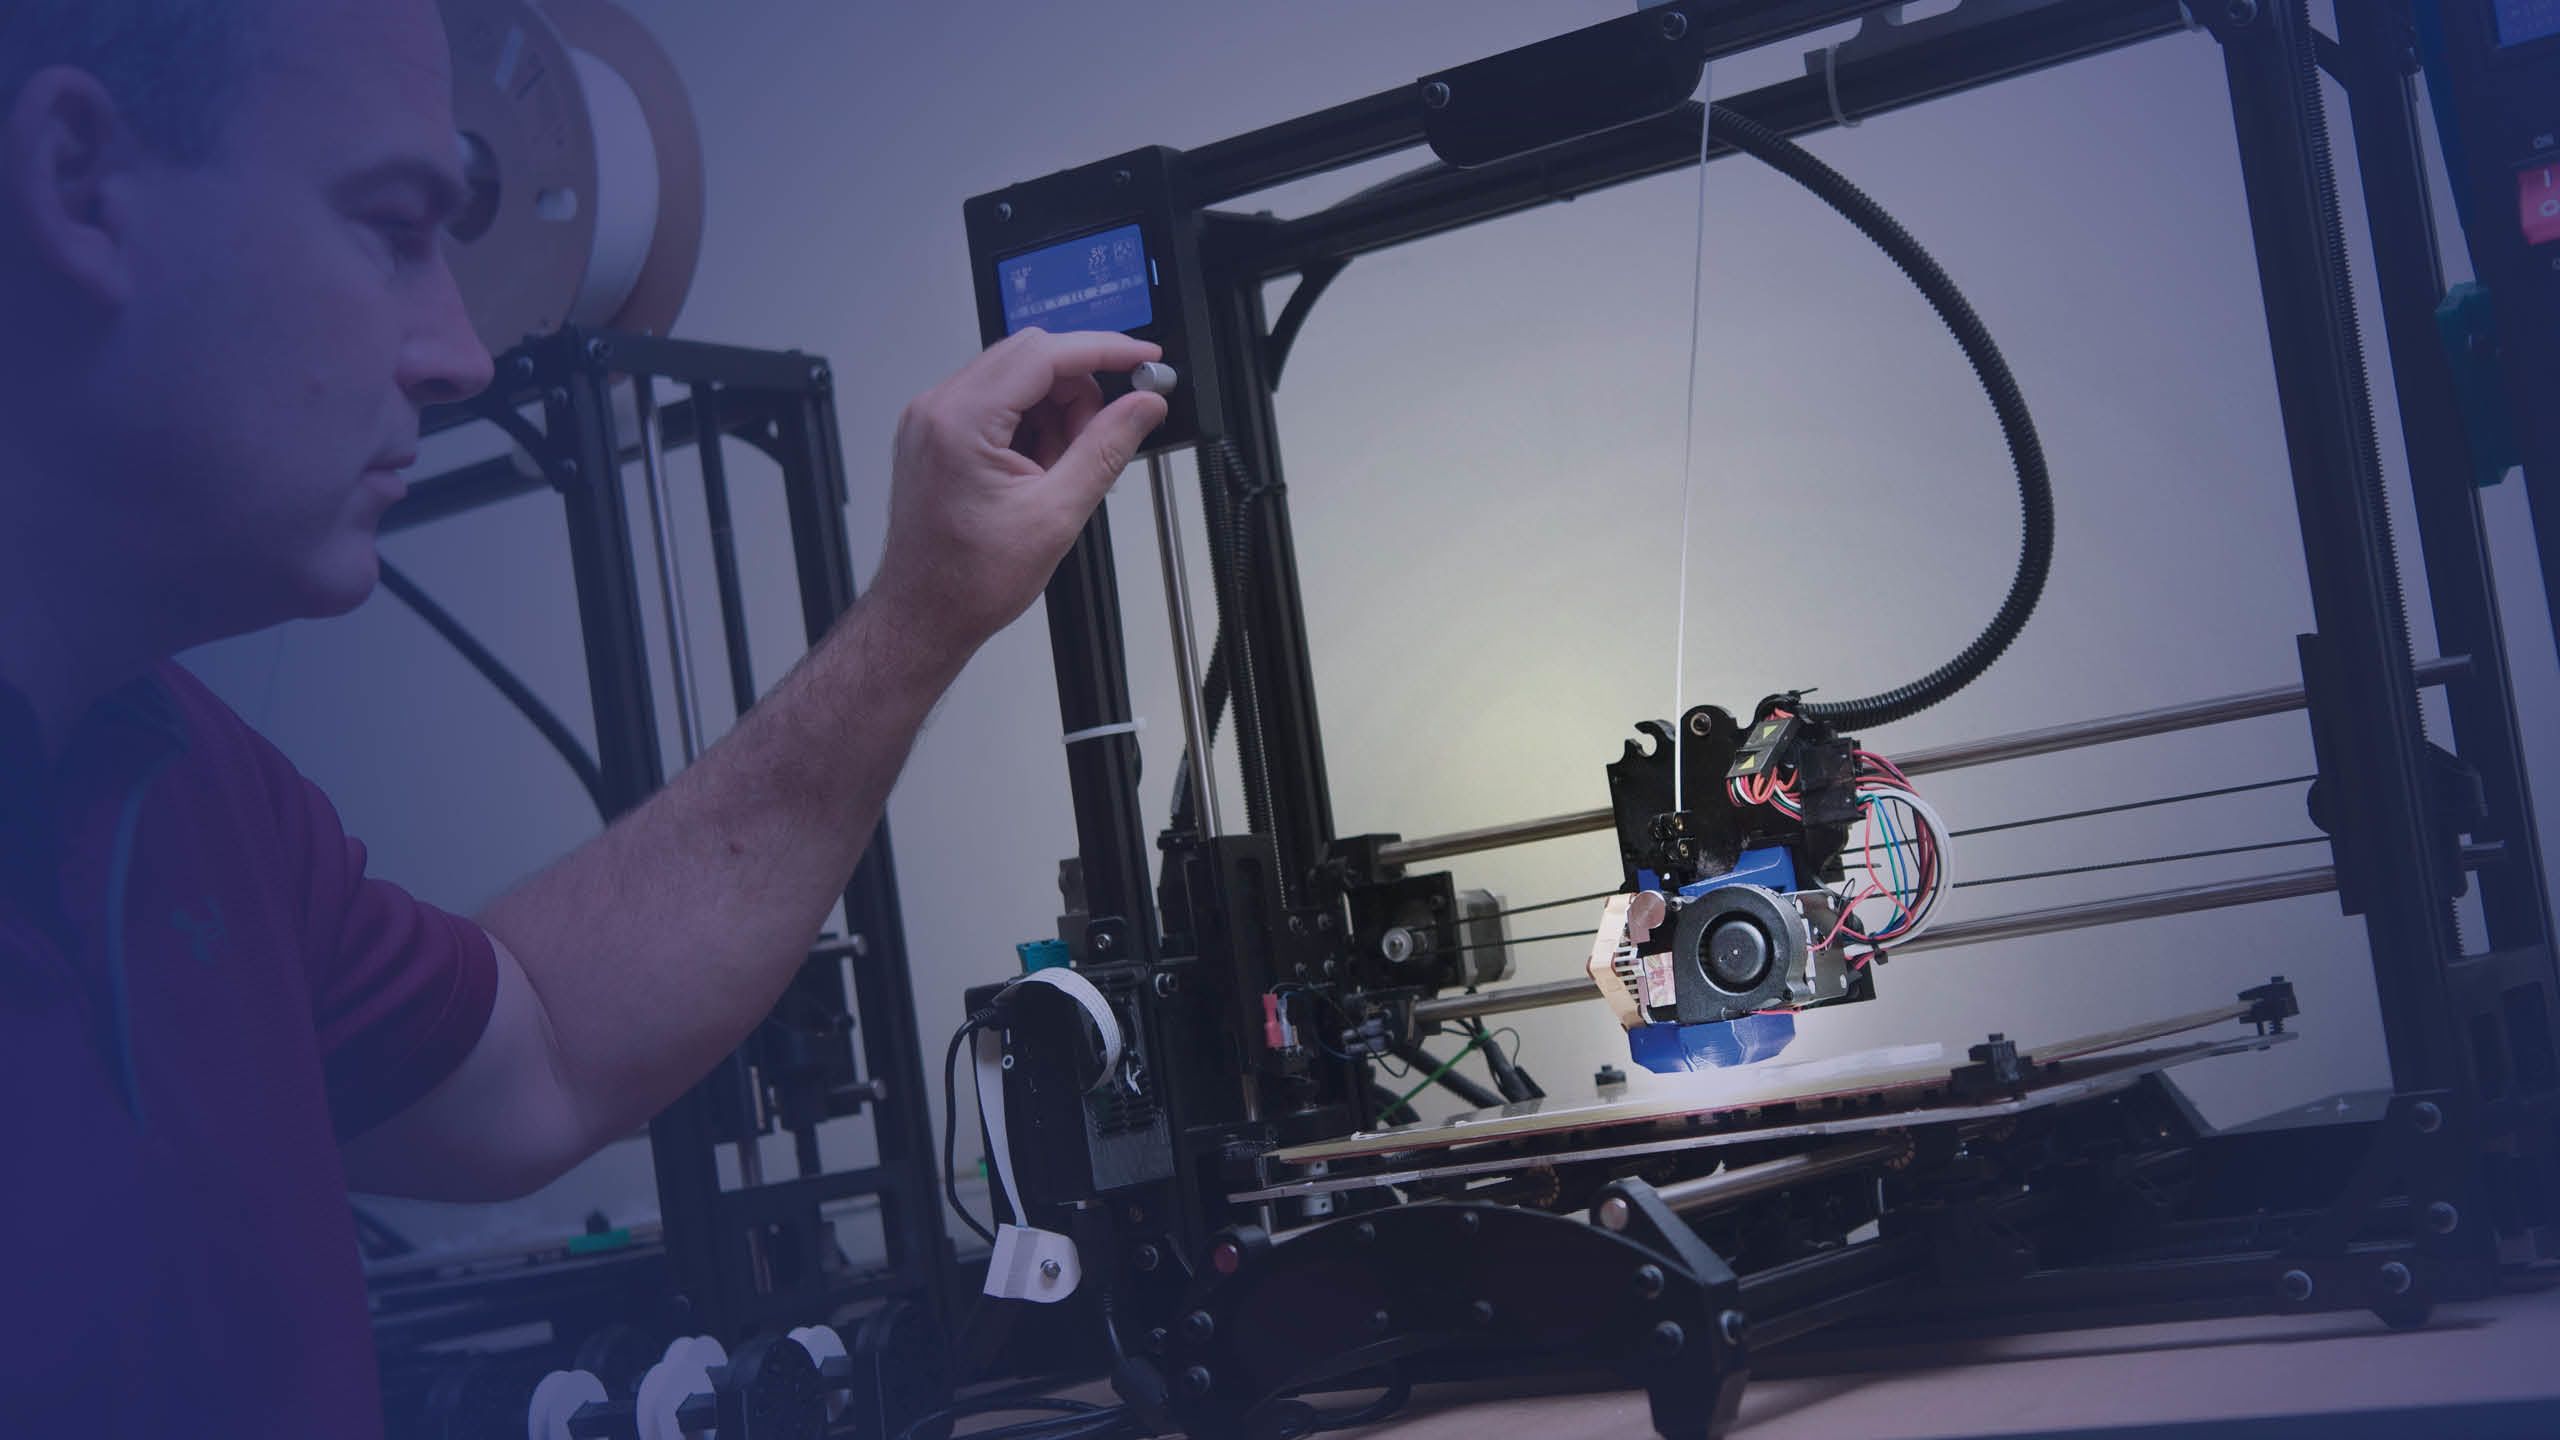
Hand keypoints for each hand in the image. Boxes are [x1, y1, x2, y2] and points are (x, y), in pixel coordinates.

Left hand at [870, 329, 1169, 655]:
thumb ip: (1106, 448)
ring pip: (1017, 378)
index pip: (1044, 353)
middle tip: (1100, 438)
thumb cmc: (969, 580)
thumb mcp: (1056, 514)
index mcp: (961, 421)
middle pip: (1030, 357)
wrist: (924, 614)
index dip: (1104, 349)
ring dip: (1055, 412)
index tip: (1143, 358)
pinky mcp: (936, 432)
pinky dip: (1030, 425)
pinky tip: (1038, 470)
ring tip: (1058, 471)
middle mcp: (937, 408)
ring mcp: (932, 418)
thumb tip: (1143, 405)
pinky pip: (997, 402)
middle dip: (1078, 391)